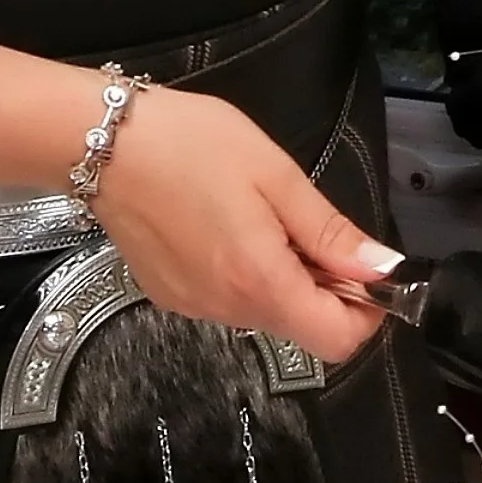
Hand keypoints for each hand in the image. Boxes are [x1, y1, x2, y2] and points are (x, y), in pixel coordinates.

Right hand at [90, 87, 397, 361]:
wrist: (100, 141)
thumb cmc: (186, 144)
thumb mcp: (274, 173)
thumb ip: (329, 230)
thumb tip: (381, 268)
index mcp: (259, 280)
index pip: (336, 340)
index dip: (365, 313)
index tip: (363, 272)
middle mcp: (225, 307)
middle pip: (300, 326)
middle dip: (320, 286)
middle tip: (302, 223)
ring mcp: (193, 305)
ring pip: (263, 311)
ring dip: (279, 276)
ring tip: (254, 214)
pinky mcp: (169, 294)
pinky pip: (225, 299)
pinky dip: (240, 272)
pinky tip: (219, 223)